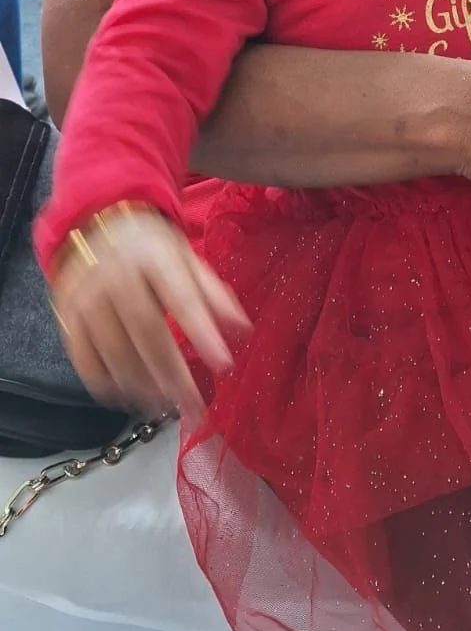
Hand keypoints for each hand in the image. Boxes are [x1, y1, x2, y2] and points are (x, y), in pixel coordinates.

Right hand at [50, 208, 250, 415]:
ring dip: (142, 384)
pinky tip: (127, 396)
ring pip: (115, 350)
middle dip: (172, 372)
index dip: (202, 332)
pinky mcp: (68, 316)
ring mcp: (88, 297)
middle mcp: (117, 276)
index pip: (181, 298)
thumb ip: (211, 292)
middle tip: (192, 402)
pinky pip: (85, 358)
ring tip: (164, 405)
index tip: (223, 363)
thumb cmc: (148, 248)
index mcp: (154, 257)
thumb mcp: (183, 258)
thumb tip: (242, 328)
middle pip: (146, 331)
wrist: (92, 225)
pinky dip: (106, 383)